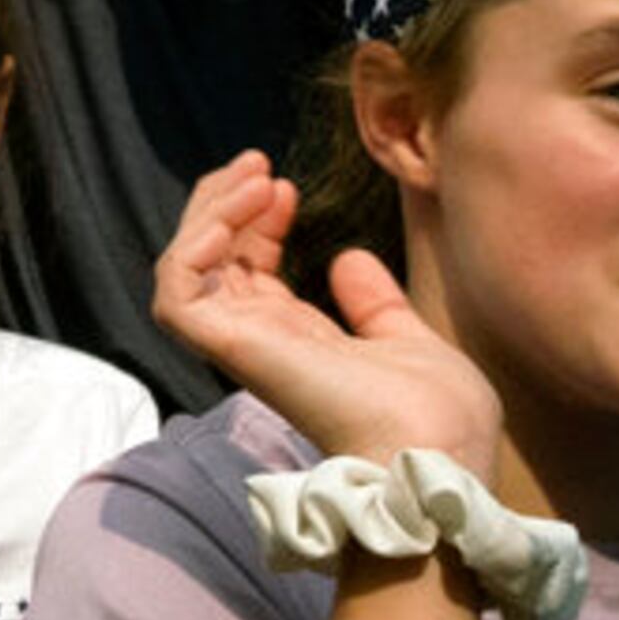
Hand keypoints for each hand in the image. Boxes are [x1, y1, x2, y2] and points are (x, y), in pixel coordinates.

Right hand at [150, 153, 499, 464]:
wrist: (440, 455)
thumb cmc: (437, 419)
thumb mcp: (406, 339)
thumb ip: (373, 304)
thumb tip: (347, 259)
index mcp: (297, 343)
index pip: (246, 272)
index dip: (254, 222)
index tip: (286, 186)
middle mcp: (262, 343)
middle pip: (208, 264)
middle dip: (223, 205)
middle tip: (257, 164)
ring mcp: (245, 346)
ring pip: (183, 271)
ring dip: (207, 214)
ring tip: (252, 177)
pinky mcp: (234, 349)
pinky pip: (177, 295)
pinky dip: (191, 248)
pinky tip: (233, 215)